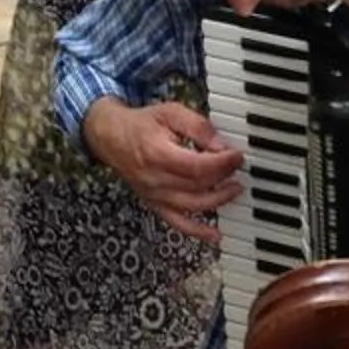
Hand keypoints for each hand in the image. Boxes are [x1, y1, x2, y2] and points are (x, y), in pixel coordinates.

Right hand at [84, 98, 243, 240]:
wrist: (111, 137)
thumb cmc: (141, 125)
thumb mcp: (170, 112)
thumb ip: (197, 127)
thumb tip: (220, 145)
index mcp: (157, 154)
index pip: (196, 166)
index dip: (222, 163)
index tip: (237, 156)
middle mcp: (154, 179)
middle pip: (198, 185)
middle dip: (223, 177)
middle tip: (238, 167)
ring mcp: (154, 195)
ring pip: (192, 205)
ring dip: (218, 200)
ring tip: (235, 189)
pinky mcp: (155, 204)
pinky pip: (177, 223)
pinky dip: (198, 232)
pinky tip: (215, 235)